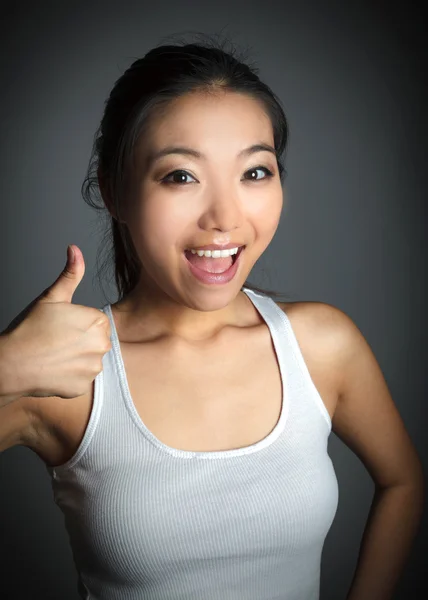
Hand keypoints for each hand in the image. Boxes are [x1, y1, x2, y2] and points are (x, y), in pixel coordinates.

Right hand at [0, 245, 111, 399]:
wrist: (12, 364)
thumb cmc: (30, 329)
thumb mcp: (51, 297)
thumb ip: (70, 274)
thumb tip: (75, 249)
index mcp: (98, 322)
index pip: (95, 322)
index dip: (76, 323)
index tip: (60, 327)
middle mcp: (102, 346)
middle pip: (95, 340)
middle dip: (80, 340)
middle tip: (55, 341)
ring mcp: (93, 369)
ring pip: (89, 360)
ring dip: (76, 358)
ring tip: (53, 355)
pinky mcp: (83, 387)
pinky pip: (81, 378)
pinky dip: (69, 375)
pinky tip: (54, 369)